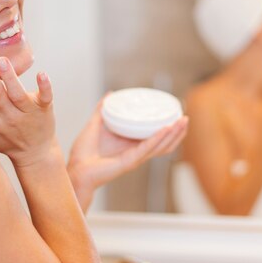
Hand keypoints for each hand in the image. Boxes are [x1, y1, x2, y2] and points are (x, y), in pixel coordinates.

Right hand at [0, 45, 56, 166]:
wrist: (35, 153)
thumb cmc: (5, 139)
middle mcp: (8, 117)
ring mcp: (27, 113)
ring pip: (17, 94)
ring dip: (9, 78)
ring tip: (1, 60)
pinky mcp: (45, 110)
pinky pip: (45, 98)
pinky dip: (44, 87)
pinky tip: (42, 74)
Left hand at [66, 96, 188, 211]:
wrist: (75, 167)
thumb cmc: (84, 152)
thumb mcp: (95, 124)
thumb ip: (102, 110)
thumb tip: (110, 95)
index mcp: (130, 144)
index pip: (155, 137)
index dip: (168, 128)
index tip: (175, 115)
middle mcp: (136, 152)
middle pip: (164, 143)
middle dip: (177, 132)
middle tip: (185, 118)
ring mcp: (135, 157)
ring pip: (161, 146)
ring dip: (173, 134)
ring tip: (182, 121)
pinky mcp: (129, 161)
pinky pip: (147, 148)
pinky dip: (158, 138)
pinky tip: (167, 129)